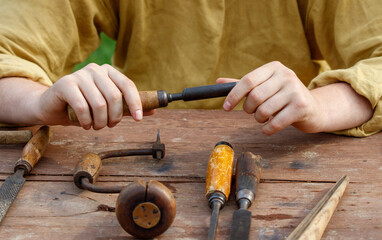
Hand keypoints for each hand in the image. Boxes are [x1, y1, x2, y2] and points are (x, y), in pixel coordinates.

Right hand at [38, 63, 153, 129]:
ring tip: (96, 126)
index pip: (127, 85)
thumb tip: (153, 110)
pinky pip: (83, 107)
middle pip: (115, 96)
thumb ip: (128, 107)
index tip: (138, 119)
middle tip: (109, 126)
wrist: (53, 107)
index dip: (136, 103)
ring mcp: (79, 75)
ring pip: (99, 104)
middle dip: (115, 117)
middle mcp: (95, 70)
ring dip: (100, 122)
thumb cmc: (84, 107)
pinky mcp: (65, 84)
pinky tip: (85, 124)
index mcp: (108, 72)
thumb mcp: (108, 107)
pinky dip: (86, 121)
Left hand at [218, 61, 323, 134]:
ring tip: (265, 117)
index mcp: (274, 67)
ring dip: (259, 119)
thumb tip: (218, 82)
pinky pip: (275, 123)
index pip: (247, 80)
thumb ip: (242, 85)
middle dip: (248, 109)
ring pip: (263, 111)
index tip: (225, 107)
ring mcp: (295, 90)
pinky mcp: (301, 107)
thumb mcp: (264, 87)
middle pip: (254, 96)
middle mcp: (286, 75)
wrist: (312, 109)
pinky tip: (269, 127)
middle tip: (252, 112)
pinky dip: (267, 129)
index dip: (233, 95)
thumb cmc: (282, 98)